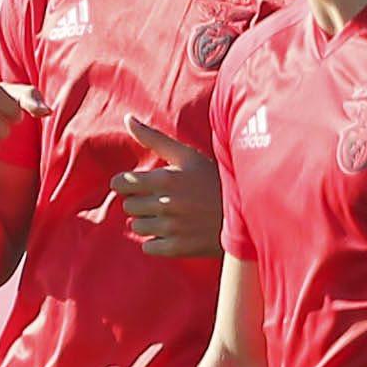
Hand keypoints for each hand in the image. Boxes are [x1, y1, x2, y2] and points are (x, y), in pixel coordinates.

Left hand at [115, 116, 223, 258]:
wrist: (246, 213)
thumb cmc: (214, 180)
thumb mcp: (188, 155)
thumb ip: (154, 138)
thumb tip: (127, 118)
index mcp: (165, 179)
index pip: (119, 184)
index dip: (128, 184)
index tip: (141, 185)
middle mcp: (165, 203)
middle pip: (128, 206)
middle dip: (141, 202)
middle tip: (164, 199)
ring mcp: (171, 227)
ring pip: (136, 226)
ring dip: (148, 221)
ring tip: (172, 215)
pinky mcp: (177, 247)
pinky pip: (148, 246)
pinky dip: (157, 241)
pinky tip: (175, 231)